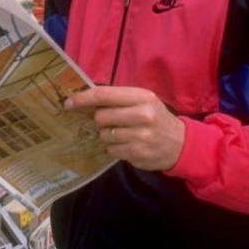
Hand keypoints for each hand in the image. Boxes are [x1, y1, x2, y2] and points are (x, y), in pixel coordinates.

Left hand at [64, 86, 184, 170]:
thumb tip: (84, 99)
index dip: (83, 98)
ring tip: (122, 134)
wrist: (180, 143)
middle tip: (109, 122)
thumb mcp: (143, 101)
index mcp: (142, 97)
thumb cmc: (156, 118)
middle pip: (101, 117)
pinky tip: (127, 144)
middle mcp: (143, 115)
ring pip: (104, 135)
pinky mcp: (138, 154)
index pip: (104, 95)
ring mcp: (141, 136)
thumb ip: (118, 99)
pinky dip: (113, 148)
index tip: (68, 103)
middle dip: (99, 120)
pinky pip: (111, 150)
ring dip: (107, 135)